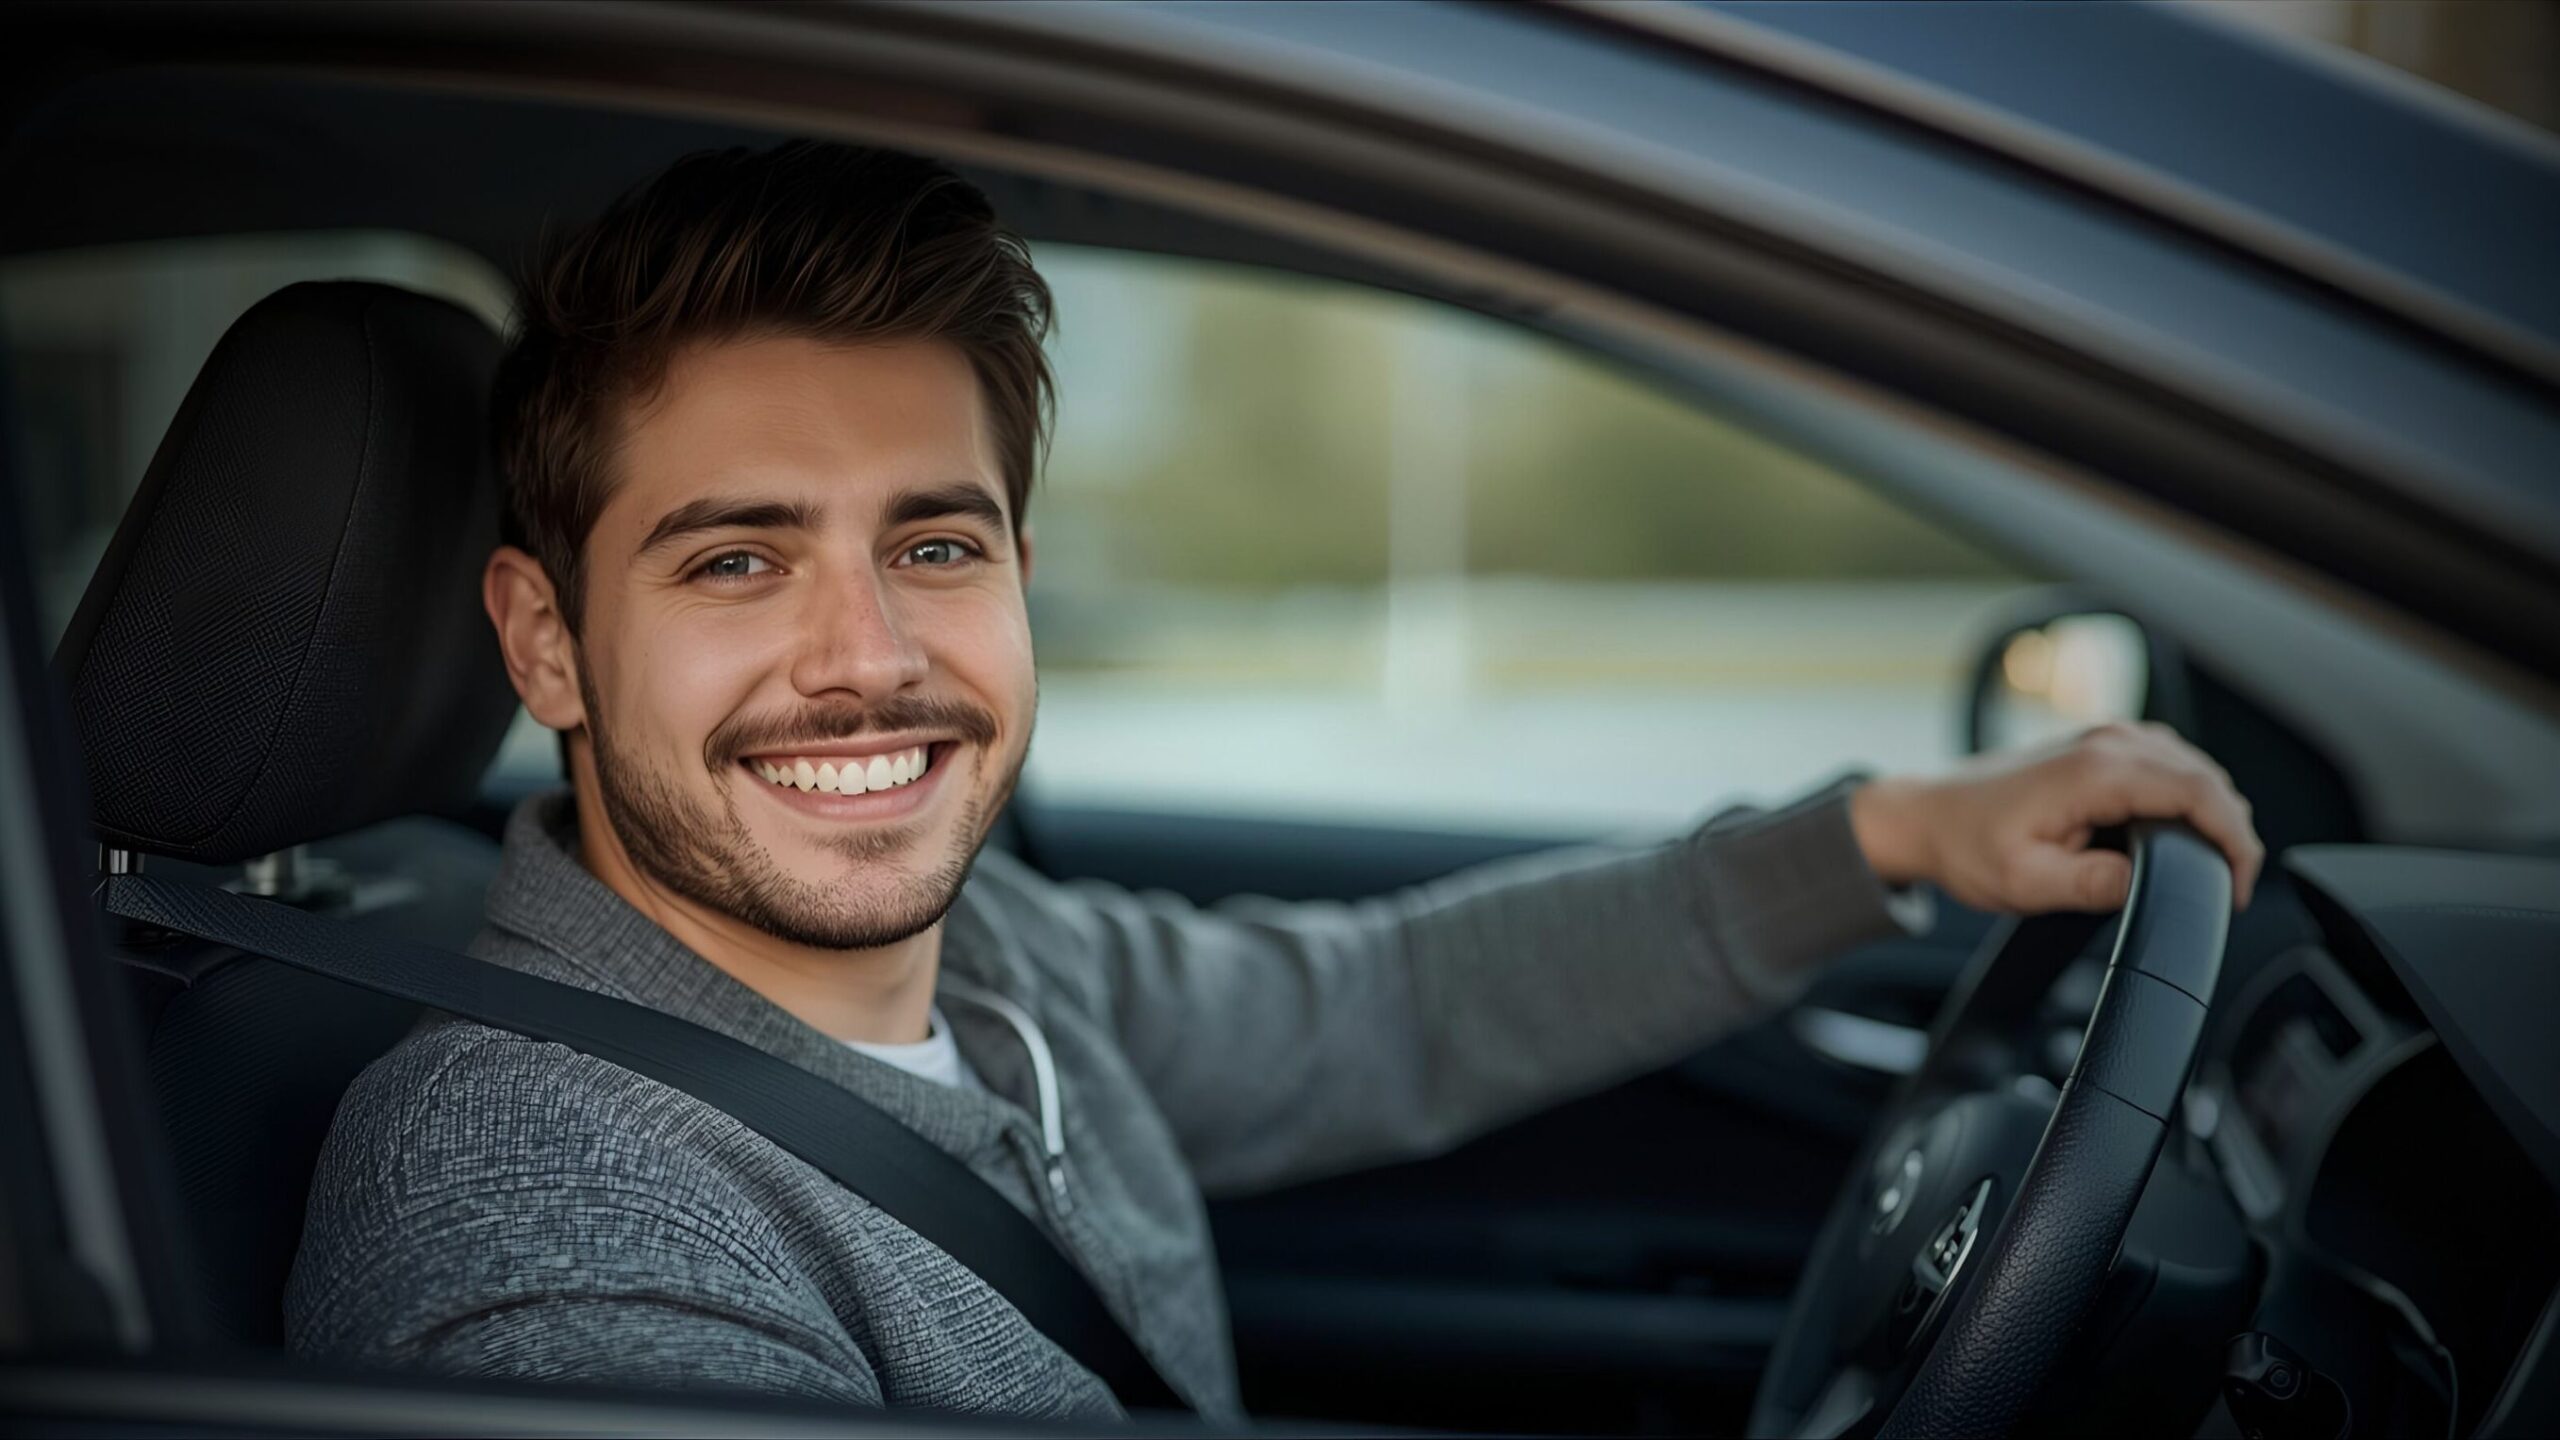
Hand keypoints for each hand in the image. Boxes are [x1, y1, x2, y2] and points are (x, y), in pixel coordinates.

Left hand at [1850, 722, 2264, 912]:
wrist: (1928, 816)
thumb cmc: (1966, 844)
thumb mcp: (2025, 882)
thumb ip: (2091, 885)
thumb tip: (2143, 885)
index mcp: (2096, 771)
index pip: (2199, 793)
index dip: (2233, 840)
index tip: (2236, 885)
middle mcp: (2108, 742)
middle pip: (2207, 778)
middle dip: (2232, 832)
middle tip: (2229, 888)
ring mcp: (2106, 738)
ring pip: (2193, 769)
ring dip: (2214, 813)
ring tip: (2213, 867)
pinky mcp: (2101, 747)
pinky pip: (2168, 765)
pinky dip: (2189, 798)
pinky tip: (2184, 835)